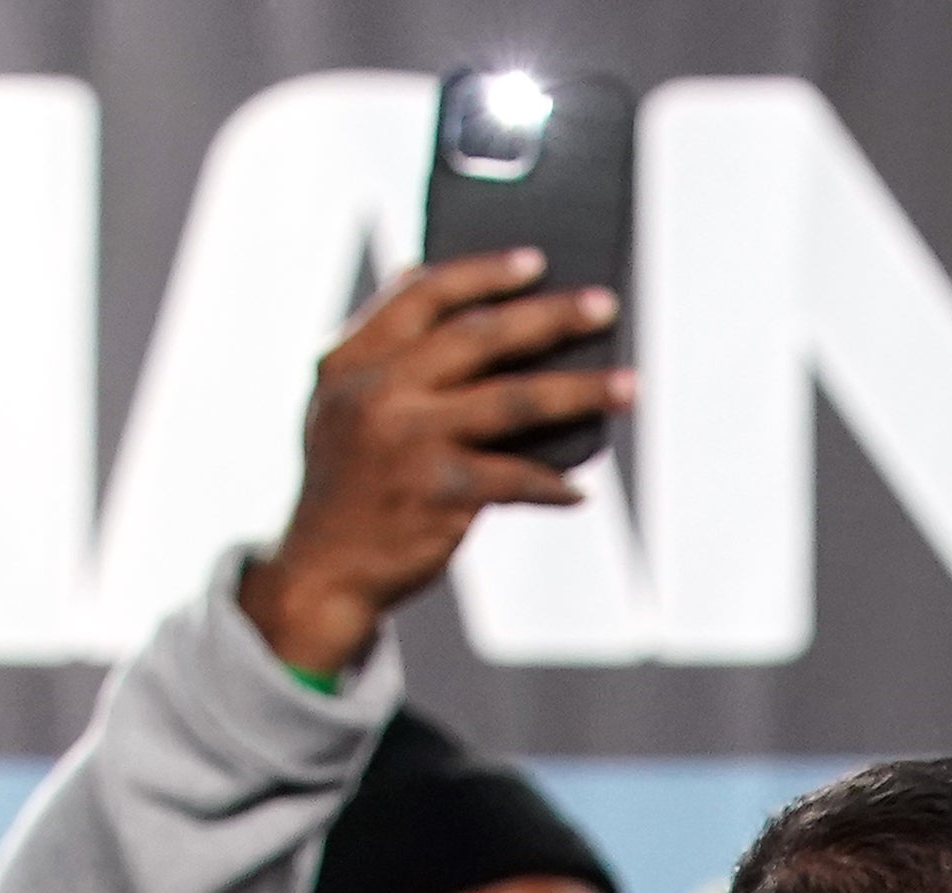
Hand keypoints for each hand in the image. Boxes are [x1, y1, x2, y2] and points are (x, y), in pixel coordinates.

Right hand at [233, 249, 631, 678]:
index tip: (535, 262)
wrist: (321, 572)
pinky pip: (516, 479)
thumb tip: (458, 296)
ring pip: (514, 402)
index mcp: (350, 359)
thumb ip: (384, 351)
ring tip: (630, 386)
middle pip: (481, 337)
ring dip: (581, 391)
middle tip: (606, 305)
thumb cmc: (351, 483)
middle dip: (551, 317)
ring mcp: (407, 441)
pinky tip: (579, 491)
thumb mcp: (341, 406)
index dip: (483, 273)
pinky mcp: (437, 495)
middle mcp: (376, 391)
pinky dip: (553, 486)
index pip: (424, 294)